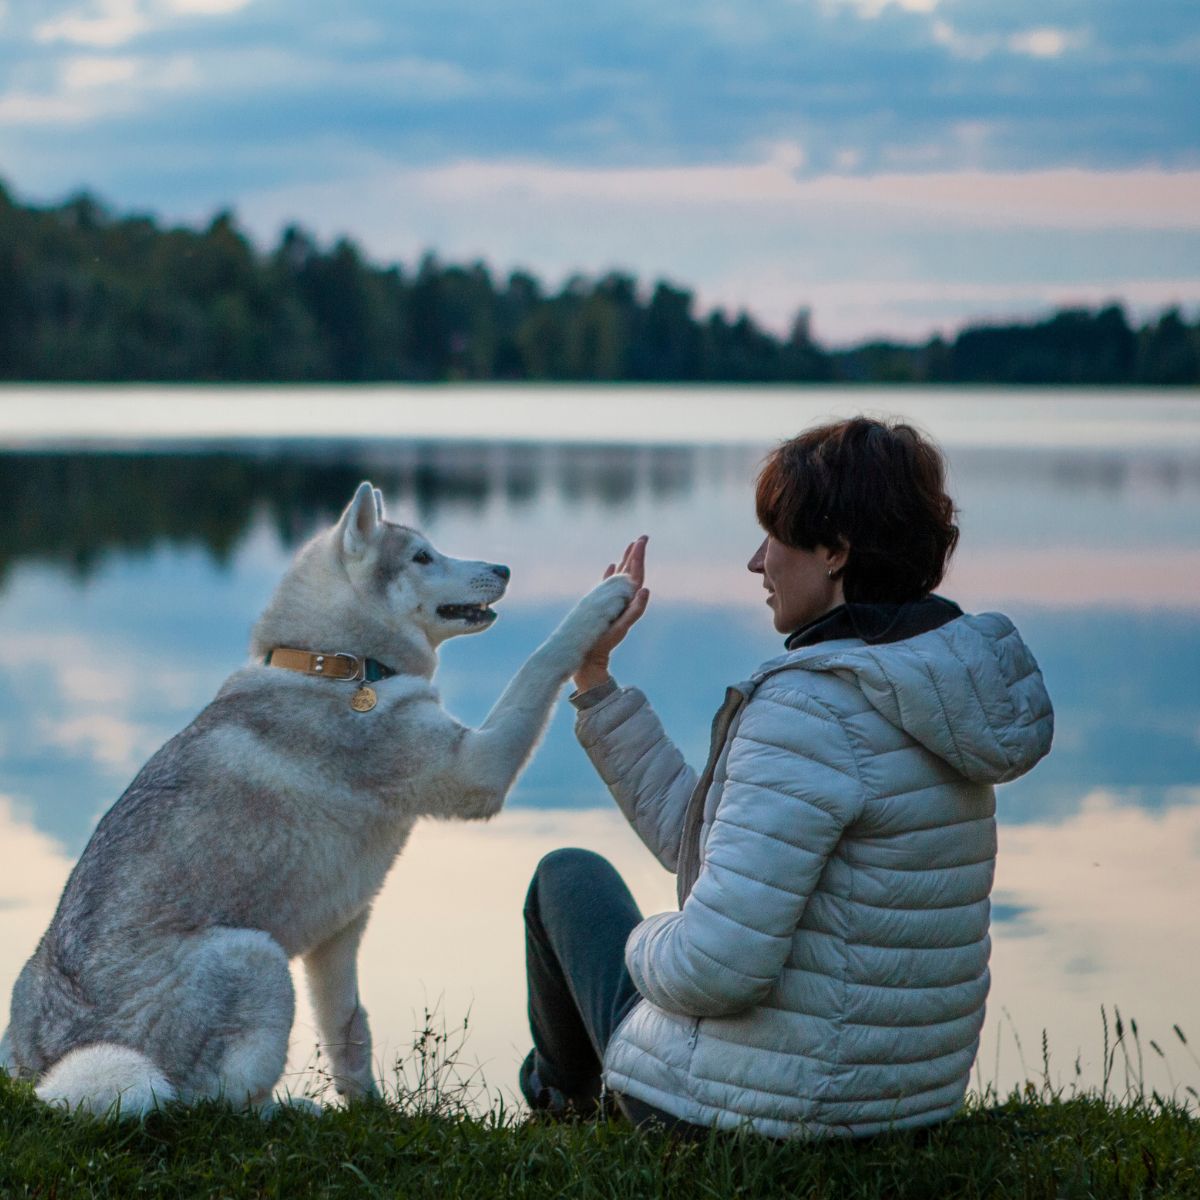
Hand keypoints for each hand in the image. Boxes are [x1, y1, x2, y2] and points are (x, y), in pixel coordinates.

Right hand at [573, 536, 649, 691]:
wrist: (589, 656)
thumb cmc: (604, 642)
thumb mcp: (622, 626)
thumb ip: (635, 610)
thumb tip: (645, 590)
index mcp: (627, 601)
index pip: (636, 574)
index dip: (639, 557)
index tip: (641, 540)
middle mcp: (621, 598)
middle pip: (632, 572)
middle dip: (636, 555)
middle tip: (642, 538)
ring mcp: (612, 601)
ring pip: (621, 577)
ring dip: (626, 561)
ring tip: (630, 547)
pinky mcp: (602, 605)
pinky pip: (608, 585)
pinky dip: (611, 574)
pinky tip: (612, 566)